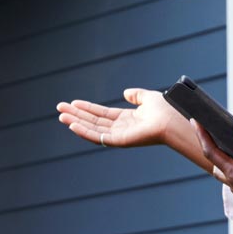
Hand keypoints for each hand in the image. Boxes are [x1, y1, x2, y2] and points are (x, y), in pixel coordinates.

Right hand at [56, 88, 186, 149]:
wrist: (173, 120)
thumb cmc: (166, 110)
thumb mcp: (148, 98)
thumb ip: (137, 95)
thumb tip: (126, 92)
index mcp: (127, 119)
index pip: (101, 114)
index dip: (87, 108)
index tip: (72, 103)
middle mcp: (121, 128)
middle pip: (93, 121)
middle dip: (76, 114)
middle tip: (60, 109)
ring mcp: (119, 135)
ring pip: (92, 129)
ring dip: (76, 122)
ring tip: (61, 116)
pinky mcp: (119, 141)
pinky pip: (98, 137)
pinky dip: (84, 131)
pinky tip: (73, 125)